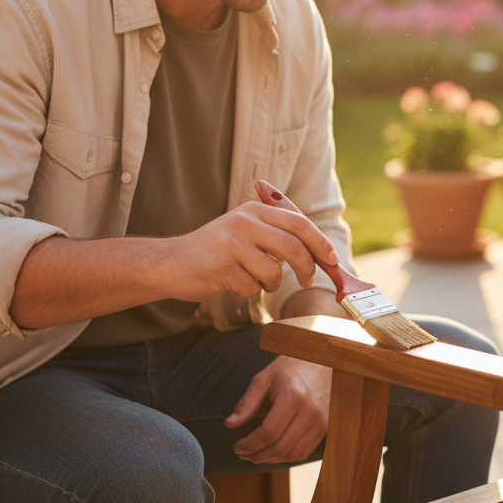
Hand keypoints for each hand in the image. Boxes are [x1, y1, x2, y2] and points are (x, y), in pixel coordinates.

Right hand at [165, 201, 339, 304]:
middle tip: (307, 280)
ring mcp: (231, 244)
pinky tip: (232, 283)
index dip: (320, 243)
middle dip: (308, 268)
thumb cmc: (215, 251)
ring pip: (273, 272)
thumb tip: (319, 252)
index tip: (333, 260)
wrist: (170, 262)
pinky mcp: (220, 267)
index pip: (299, 223)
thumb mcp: (243, 230)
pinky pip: (252, 288)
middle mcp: (243, 222)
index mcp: (254, 210)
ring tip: (254, 279)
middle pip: (294, 246)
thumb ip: (275, 234)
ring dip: (270, 284)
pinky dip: (249, 292)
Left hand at [224, 356, 331, 463]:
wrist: (322, 362)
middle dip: (257, 456)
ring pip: (292, 454)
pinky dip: (285, 457)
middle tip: (243, 453)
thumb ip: (247, 403)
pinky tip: (272, 451)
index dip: (249, 445)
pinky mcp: (326, 428)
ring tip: (255, 454)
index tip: (237, 447)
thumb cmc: (290, 368)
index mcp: (293, 397)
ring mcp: (321, 422)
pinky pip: (304, 452)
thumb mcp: (264, 379)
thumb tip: (229, 424)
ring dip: (270, 460)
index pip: (268, 433)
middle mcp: (311, 412)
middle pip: (280, 448)